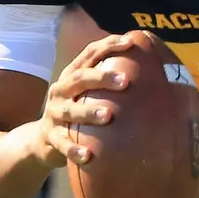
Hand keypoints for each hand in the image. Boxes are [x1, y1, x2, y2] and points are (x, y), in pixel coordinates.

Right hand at [36, 30, 144, 167]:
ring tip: (109, 116)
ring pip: (71, 111)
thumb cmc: (76, 111)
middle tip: (125, 81)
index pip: (89, 54)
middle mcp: (61, 91)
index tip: (130, 42)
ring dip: (89, 112)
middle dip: (101, 77)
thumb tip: (157, 74)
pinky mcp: (51, 138)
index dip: (108, 46)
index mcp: (72, 76)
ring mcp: (54, 114)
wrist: (42, 140)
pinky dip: (74, 150)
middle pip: (79, 79)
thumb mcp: (86, 94)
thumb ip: (110, 84)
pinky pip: (62, 144)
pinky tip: (88, 155)